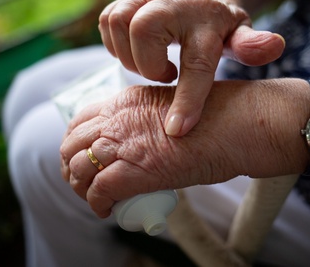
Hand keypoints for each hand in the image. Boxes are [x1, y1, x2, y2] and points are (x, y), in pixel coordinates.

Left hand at [59, 80, 303, 217]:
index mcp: (126, 99)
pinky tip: (106, 210)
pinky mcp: (132, 170)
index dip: (77, 141)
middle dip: (72, 165)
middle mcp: (117, 118)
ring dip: (81, 188)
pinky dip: (97, 204)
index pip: (82, 119)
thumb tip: (143, 142)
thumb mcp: (171, 106)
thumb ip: (148, 119)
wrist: (238, 125)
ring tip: (95, 198)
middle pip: (72, 144)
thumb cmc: (217, 117)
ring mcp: (122, 143)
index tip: (87, 156)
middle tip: (85, 181)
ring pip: (78, 168)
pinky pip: (98, 191)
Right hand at [98, 0, 284, 136]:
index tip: (177, 130)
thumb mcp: (240, 36)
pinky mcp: (126, 2)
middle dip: (148, 64)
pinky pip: (107, 21)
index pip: (196, 62)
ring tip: (152, 65)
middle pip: (143, 29)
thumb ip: (251, 45)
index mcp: (206, 20)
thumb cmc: (219, 28)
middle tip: (166, 75)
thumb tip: (275, 46)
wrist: (199, 0)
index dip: (187, 99)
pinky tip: (137, 54)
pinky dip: (115, 44)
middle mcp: (173, 4)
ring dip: (129, 55)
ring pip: (119, 22)